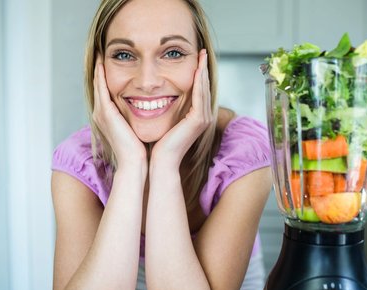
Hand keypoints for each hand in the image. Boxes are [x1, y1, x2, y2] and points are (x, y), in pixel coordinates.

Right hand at [93, 57, 147, 168]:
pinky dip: (100, 76)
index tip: (111, 64)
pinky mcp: (106, 113)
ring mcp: (102, 113)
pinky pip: (101, 89)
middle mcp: (101, 114)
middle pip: (99, 86)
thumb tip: (149, 110)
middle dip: (100, 70)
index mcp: (109, 118)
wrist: (135, 164)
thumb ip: (137, 118)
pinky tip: (102, 63)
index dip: (106, 78)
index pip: (106, 92)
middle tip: (102, 53)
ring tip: (101, 53)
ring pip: (97, 85)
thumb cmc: (140, 149)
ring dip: (99, 68)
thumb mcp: (137, 128)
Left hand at [151, 49, 212, 166]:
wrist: (161, 159)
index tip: (196, 59)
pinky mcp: (198, 120)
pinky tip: (196, 70)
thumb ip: (172, 108)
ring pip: (204, 89)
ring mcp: (203, 119)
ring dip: (202, 71)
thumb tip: (165, 95)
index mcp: (198, 117)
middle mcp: (204, 117)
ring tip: (202, 56)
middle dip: (203, 69)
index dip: (199, 74)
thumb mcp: (168, 119)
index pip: (200, 91)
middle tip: (202, 52)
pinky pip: (199, 96)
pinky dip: (198, 82)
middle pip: (205, 88)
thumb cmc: (161, 142)